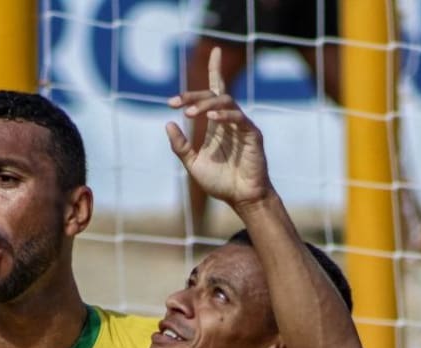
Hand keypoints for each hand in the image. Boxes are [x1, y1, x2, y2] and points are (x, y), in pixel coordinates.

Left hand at [166, 46, 271, 208]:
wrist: (241, 198)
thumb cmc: (220, 182)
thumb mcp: (192, 164)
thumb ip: (180, 146)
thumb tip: (168, 123)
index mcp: (216, 124)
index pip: (213, 92)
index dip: (206, 76)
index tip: (188, 80)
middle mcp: (229, 121)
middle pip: (214, 94)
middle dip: (193, 95)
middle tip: (176, 102)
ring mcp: (242, 126)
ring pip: (225, 101)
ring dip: (206, 103)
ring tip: (190, 113)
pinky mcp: (252, 134)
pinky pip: (239, 118)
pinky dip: (225, 115)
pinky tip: (211, 118)